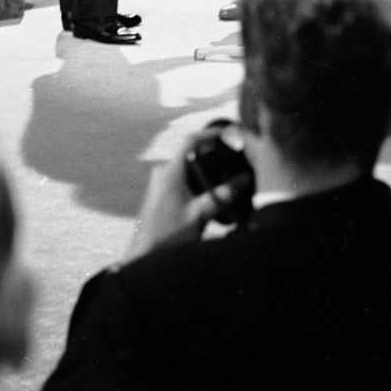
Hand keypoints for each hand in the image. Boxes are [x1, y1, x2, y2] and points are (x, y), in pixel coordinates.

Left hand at [125, 142, 236, 258]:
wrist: (145, 256)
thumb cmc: (169, 235)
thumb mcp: (201, 214)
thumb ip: (223, 195)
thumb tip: (246, 179)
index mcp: (170, 171)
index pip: (190, 140)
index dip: (209, 133)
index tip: (227, 134)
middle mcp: (162, 172)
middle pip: (190, 155)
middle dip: (211, 157)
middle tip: (232, 161)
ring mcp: (160, 183)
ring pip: (187, 169)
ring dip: (204, 173)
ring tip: (225, 180)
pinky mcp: (160, 195)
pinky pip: (181, 180)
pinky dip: (196, 183)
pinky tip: (210, 197)